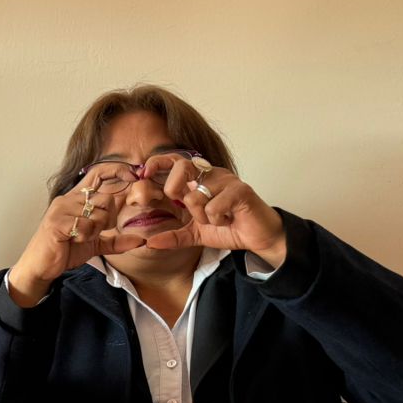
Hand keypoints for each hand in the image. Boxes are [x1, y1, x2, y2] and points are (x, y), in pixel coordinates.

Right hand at [7, 180, 144, 306]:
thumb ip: (115, 240)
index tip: (134, 175)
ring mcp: (61, 209)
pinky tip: (73, 240)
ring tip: (81, 237)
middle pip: (105, 199)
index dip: (117, 170)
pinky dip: (85, 237)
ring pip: (97, 214)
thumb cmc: (64, 250)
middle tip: (95, 232)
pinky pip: (85, 226)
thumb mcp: (94, 243)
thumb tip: (141, 240)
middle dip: (108, 219)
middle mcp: (68, 199)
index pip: (98, 173)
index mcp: (76, 198)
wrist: (40, 265)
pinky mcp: (57, 222)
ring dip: (95, 230)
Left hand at [142, 154, 287, 266]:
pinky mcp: (240, 190)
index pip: (175, 159)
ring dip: (202, 216)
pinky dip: (217, 220)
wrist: (258, 237)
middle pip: (181, 168)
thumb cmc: (228, 228)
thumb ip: (173, 236)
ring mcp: (227, 180)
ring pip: (195, 196)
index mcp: (200, 178)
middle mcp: (212, 174)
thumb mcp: (195, 234)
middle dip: (175, 190)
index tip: (144, 174)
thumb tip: (149, 243)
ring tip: (218, 219)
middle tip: (187, 208)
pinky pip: (213, 207)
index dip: (158, 162)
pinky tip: (229, 219)